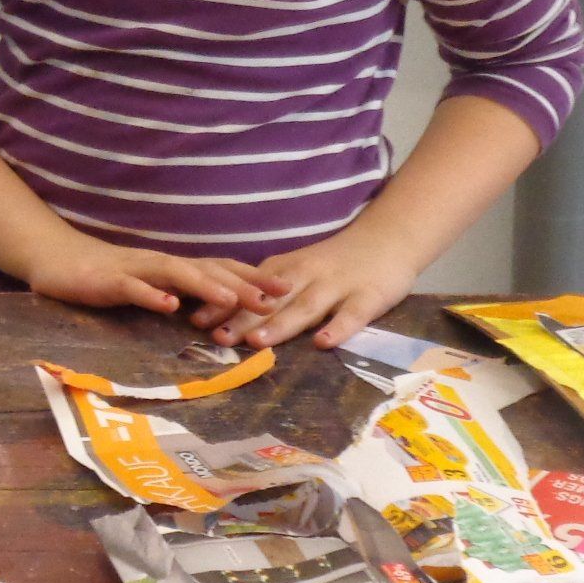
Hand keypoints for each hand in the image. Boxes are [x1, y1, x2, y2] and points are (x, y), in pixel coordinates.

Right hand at [22, 232, 287, 322]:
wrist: (59, 259)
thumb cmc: (109, 277)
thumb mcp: (154, 285)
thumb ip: (184, 292)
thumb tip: (226, 307)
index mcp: (174, 267)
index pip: (220, 269)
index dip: (253, 277)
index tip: (288, 289)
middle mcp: (161, 264)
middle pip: (206, 270)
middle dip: (242, 283)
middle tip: (276, 298)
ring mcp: (135, 270)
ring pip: (175, 274)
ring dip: (205, 286)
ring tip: (231, 300)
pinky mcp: (109, 281)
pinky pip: (132, 288)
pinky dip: (151, 296)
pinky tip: (168, 306)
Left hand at [208, 230, 415, 349]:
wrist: (387, 239)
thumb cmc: (334, 261)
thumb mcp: (297, 269)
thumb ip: (269, 290)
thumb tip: (226, 311)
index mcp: (286, 269)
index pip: (249, 287)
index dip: (223, 303)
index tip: (196, 320)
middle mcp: (307, 275)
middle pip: (271, 299)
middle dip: (243, 318)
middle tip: (217, 337)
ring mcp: (338, 285)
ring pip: (306, 306)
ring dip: (280, 323)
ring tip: (257, 342)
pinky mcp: (368, 297)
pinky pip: (352, 315)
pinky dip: (338, 329)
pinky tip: (322, 343)